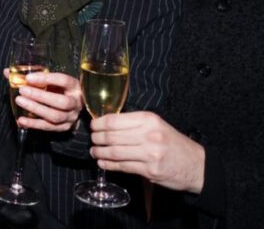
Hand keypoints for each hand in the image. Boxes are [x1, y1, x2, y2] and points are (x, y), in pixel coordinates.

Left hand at [5, 69, 81, 131]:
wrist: (70, 105)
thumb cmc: (57, 88)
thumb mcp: (49, 79)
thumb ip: (30, 75)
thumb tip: (7, 72)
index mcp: (74, 86)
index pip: (63, 80)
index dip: (46, 79)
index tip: (28, 78)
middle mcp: (76, 102)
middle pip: (61, 102)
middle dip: (40, 96)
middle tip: (22, 90)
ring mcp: (71, 117)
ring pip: (55, 116)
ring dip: (35, 109)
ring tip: (19, 101)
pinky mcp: (64, 127)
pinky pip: (48, 127)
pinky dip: (33, 124)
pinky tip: (21, 119)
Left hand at [90, 111, 204, 192]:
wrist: (197, 165)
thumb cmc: (172, 143)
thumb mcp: (156, 125)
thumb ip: (134, 123)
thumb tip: (107, 123)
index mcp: (148, 120)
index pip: (114, 120)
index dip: (98, 124)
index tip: (93, 126)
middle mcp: (149, 135)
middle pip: (111, 136)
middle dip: (97, 138)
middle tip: (92, 140)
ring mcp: (150, 154)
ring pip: (115, 152)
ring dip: (100, 153)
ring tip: (94, 152)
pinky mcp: (150, 170)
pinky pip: (123, 166)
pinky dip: (109, 165)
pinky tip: (103, 163)